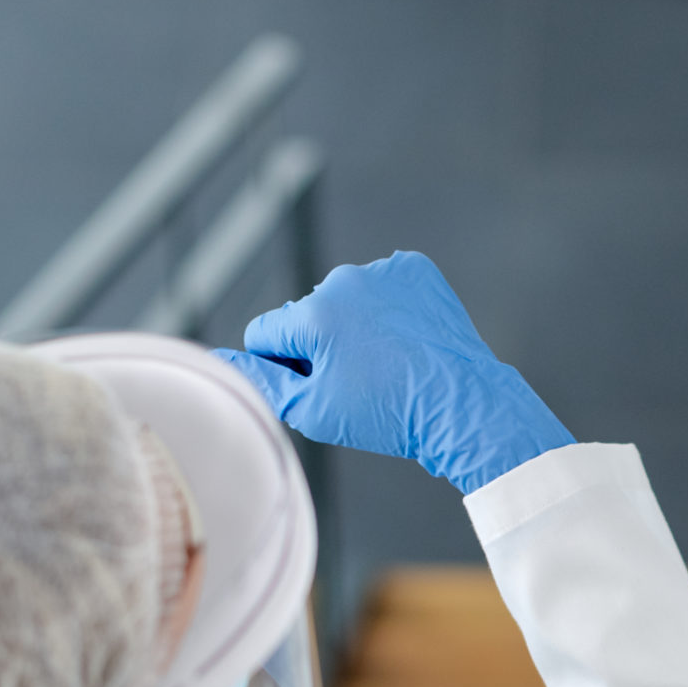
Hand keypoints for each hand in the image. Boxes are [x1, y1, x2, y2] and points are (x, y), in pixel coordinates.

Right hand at [217, 251, 573, 492]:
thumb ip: (263, 381)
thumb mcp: (314, 410)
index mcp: (314, 313)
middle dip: (318, 344)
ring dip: (353, 326)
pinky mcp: (416, 271)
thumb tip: (223, 360)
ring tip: (386, 365)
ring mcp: (384, 271)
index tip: (312, 387)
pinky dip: (388, 310)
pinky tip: (405, 342)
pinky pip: (383, 288)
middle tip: (356, 383)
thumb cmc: (389, 415)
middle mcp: (345, 280)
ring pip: (346, 300)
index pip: (265, 333)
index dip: (281, 366)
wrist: (464, 406)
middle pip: (307, 314)